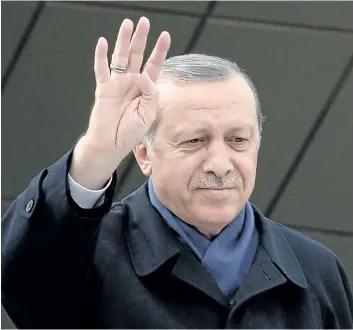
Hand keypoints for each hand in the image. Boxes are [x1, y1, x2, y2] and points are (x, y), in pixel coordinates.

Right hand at [70, 17, 170, 188]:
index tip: (165, 36)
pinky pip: (102, 69)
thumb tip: (145, 75)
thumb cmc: (131, 132)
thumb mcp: (148, 115)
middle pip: (138, 56)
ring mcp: (117, 84)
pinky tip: (103, 42)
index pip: (154, 66)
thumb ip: (150, 95)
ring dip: (123, 41)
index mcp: (146, 90)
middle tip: (145, 22)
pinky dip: (101, 56)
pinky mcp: (103, 88)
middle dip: (142, 39)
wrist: (111, 143)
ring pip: (121, 57)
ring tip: (127, 24)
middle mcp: (132, 83)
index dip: (159, 51)